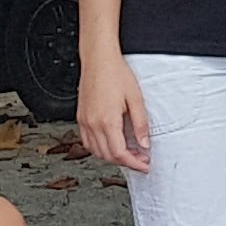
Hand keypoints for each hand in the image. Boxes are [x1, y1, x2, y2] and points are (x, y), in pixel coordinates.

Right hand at [76, 55, 151, 173]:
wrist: (98, 60)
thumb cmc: (116, 74)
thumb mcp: (136, 99)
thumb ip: (140, 124)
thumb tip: (144, 144)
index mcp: (107, 121)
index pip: (120, 153)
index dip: (134, 163)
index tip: (144, 165)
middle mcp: (93, 124)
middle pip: (108, 156)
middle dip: (126, 162)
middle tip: (140, 159)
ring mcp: (84, 121)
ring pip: (97, 151)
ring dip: (112, 157)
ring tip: (128, 153)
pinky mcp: (81, 118)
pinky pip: (88, 142)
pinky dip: (99, 149)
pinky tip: (111, 144)